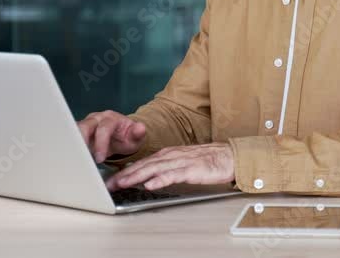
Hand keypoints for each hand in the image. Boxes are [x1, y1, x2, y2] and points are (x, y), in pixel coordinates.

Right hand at [77, 110, 146, 163]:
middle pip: (84, 126)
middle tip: (81, 158)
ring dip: (73, 145)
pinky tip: (70, 159)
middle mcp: (95, 119)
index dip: (100, 143)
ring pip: (74, 131)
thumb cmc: (127, 137)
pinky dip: (70, 148)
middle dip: (81, 142)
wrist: (121, 137)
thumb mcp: (135, 137)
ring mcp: (85, 125)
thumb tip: (140, 128)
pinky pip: (71, 139)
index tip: (100, 158)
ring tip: (73, 160)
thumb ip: (138, 134)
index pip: (103, 128)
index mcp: (110, 119)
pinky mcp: (78, 133)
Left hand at [104, 143, 234, 190]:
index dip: (126, 171)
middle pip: (144, 165)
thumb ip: (164, 167)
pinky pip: (173, 175)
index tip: (112, 180)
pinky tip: (151, 185)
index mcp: (168, 154)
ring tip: (124, 183)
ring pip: (154, 169)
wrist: (228, 156)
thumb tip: (146, 175)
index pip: (143, 162)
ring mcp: (181, 161)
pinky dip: (161, 179)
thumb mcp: (181, 161)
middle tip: (110, 184)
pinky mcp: (192, 169)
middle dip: (126, 174)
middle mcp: (172, 156)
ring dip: (137, 176)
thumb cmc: (206, 161)